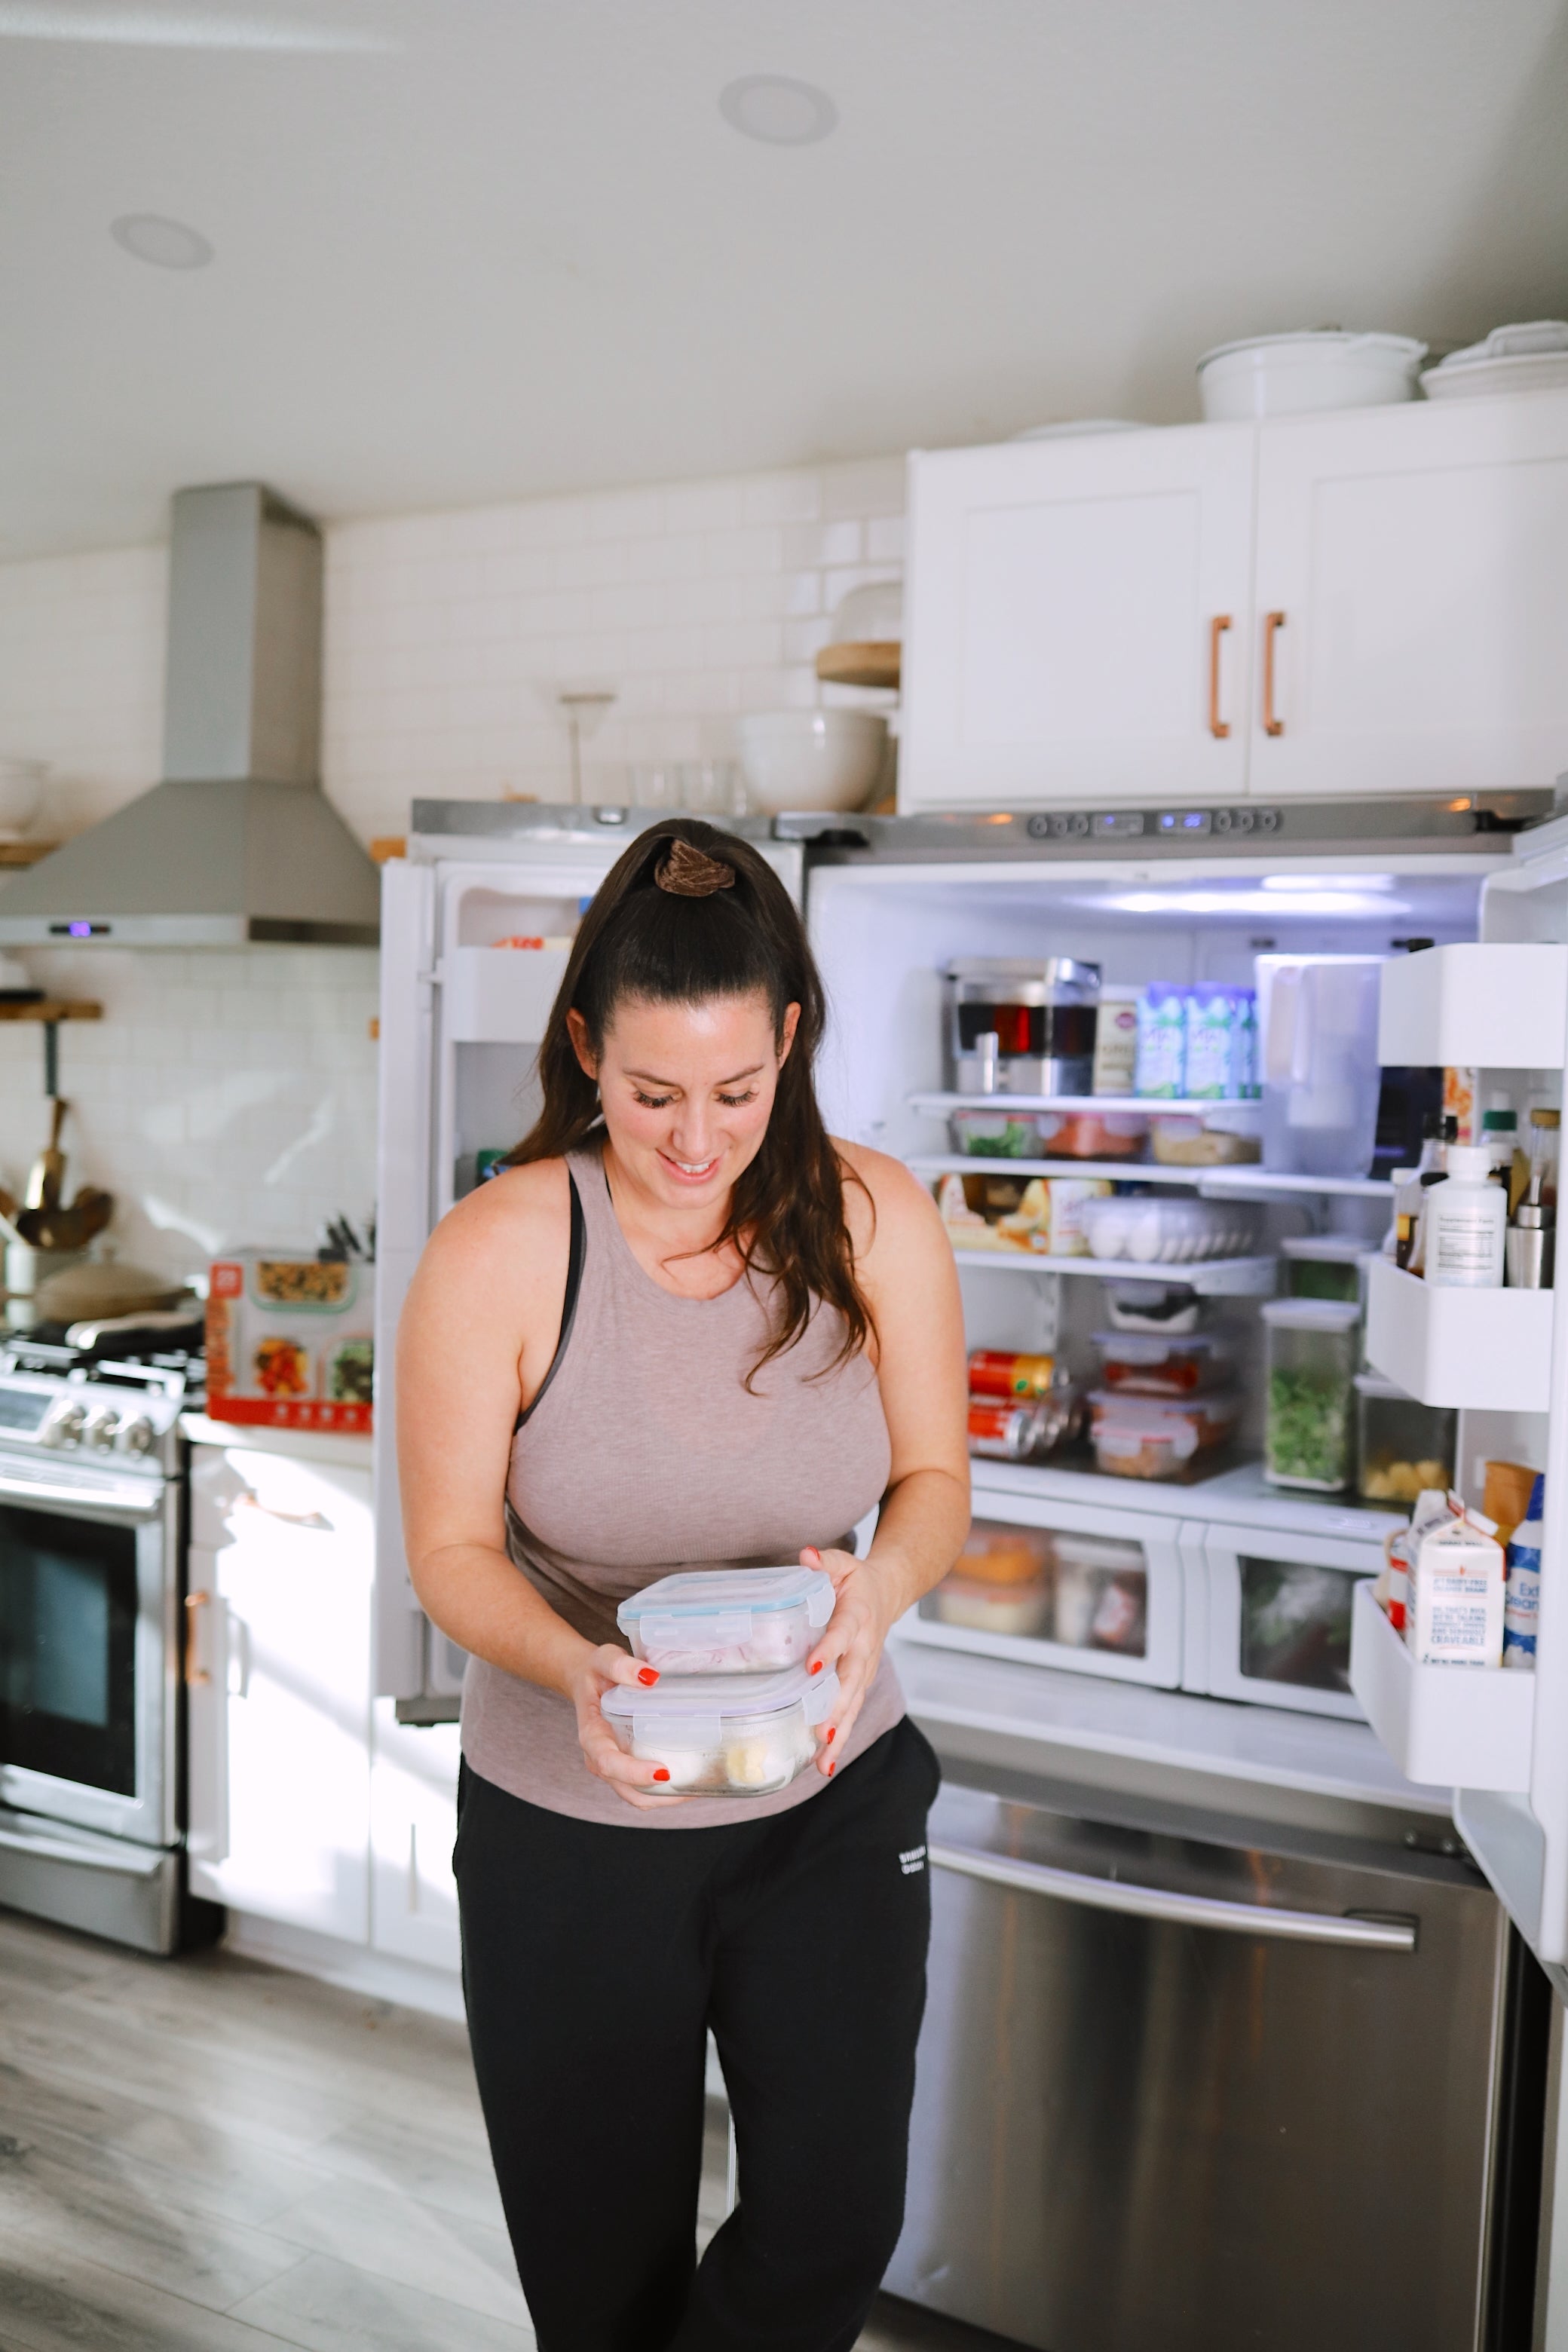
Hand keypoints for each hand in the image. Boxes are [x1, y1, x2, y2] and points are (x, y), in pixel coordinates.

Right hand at [565, 1643, 691, 1811]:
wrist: (584, 1679)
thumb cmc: (594, 1671)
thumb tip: (649, 1677)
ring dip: (665, 1797)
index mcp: (592, 1735)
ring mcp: (612, 1766)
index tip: (663, 1772)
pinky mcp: (625, 1766)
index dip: (634, 1773)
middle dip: (659, 1795)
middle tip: (694, 1784)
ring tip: (698, 1785)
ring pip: (636, 1796)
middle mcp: (599, 1757)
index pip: (609, 1763)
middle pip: (626, 1789)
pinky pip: (643, 1789)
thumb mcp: (604, 1659)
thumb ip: (621, 1666)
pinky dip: (664, 1791)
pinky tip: (689, 1777)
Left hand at [800, 1545, 896, 1777]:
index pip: (843, 1634)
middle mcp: (864, 1648)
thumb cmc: (856, 1580)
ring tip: (822, 1761)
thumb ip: (823, 1561)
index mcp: (858, 1616)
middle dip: (837, 1707)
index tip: (812, 1666)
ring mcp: (864, 1670)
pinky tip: (823, 1764)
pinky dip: (840, 1739)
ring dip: (839, 1734)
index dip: (829, 1649)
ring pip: (853, 1706)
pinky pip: (851, 1714)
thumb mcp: (842, 1562)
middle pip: (851, 1682)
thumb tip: (806, 1557)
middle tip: (821, 1730)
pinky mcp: (860, 1685)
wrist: (888, 1593)